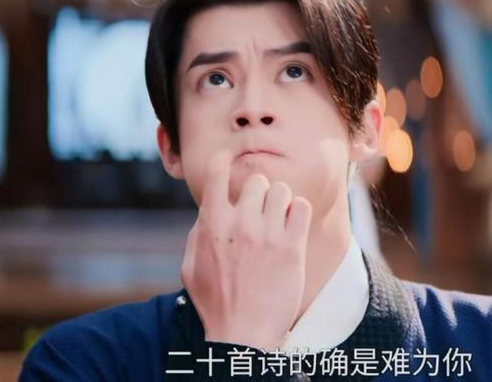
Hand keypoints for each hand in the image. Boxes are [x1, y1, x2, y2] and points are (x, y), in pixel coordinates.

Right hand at [180, 150, 311, 350]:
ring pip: (281, 190)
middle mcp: (240, 224)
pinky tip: (292, 226)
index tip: (227, 158)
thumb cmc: (215, 302)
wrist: (244, 333)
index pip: (215, 175)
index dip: (221, 160)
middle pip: (256, 180)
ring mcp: (268, 234)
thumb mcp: (190, 268)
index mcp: (211, 226)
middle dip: (258, 191)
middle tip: (259, 208)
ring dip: (279, 201)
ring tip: (277, 218)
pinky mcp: (292, 247)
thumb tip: (208, 211)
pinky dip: (297, 212)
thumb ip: (197, 234)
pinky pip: (301, 207)